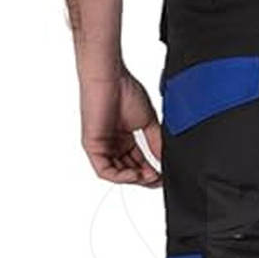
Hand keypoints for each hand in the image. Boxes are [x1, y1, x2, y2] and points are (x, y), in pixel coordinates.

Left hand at [79, 67, 162, 185]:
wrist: (110, 77)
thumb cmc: (125, 90)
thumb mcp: (148, 123)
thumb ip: (156, 144)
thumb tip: (165, 161)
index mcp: (124, 139)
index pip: (138, 164)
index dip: (151, 173)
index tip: (164, 176)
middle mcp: (112, 145)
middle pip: (129, 172)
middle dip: (144, 178)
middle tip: (158, 178)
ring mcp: (102, 146)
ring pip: (117, 174)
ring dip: (134, 179)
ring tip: (149, 176)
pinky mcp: (92, 147)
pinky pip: (105, 171)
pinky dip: (121, 177)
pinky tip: (135, 174)